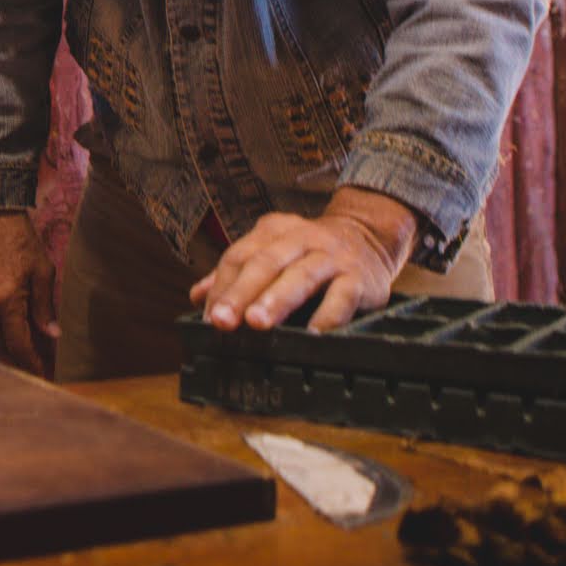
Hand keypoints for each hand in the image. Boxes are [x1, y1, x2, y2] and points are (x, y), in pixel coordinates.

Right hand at [0, 210, 56, 373]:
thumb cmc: (21, 240)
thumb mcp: (42, 272)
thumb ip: (46, 307)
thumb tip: (52, 335)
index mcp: (6, 301)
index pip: (18, 343)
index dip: (31, 362)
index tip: (42, 373)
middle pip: (0, 344)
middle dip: (17, 358)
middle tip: (35, 365)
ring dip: (5, 344)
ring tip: (23, 350)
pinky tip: (7, 328)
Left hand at [186, 187, 417, 332]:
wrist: (368, 235)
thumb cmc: (311, 250)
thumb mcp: (272, 250)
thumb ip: (236, 273)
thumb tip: (197, 296)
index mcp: (273, 231)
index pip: (239, 256)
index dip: (222, 287)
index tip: (209, 317)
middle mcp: (301, 239)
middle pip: (265, 264)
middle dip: (241, 293)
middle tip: (222, 321)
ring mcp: (331, 258)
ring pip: (301, 276)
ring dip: (276, 300)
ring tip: (256, 323)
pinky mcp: (359, 278)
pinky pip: (342, 297)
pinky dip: (327, 316)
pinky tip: (312, 334)